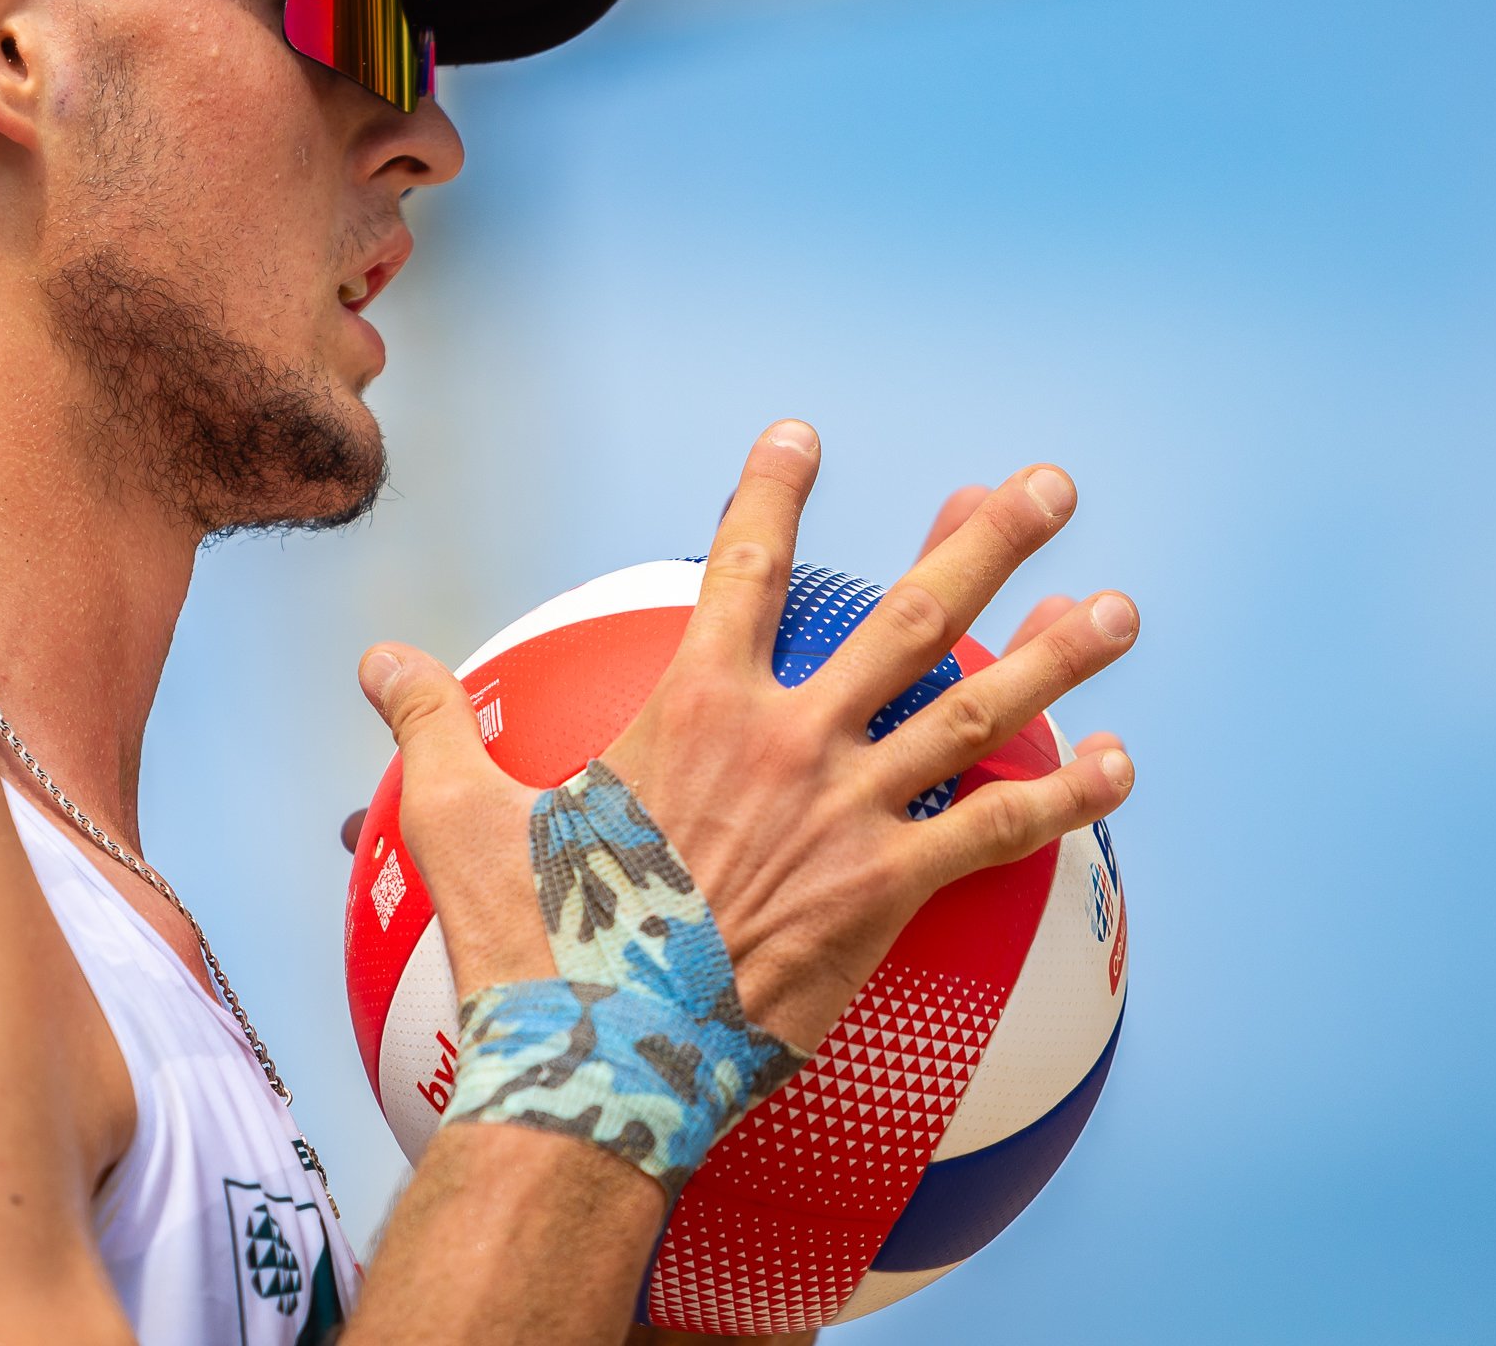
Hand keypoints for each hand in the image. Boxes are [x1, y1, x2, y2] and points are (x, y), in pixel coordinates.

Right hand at [360, 420, 1138, 1052]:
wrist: (594, 1061)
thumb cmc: (524, 941)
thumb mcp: (455, 815)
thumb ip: (431, 721)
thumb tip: (375, 659)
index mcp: (693, 704)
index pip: (742, 564)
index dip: (773, 490)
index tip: (801, 434)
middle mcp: (786, 736)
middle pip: (911, 614)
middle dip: (988, 542)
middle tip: (1048, 487)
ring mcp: (847, 811)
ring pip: (977, 709)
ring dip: (1059, 654)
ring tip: (1120, 607)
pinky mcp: (886, 892)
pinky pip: (995, 833)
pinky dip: (1064, 799)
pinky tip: (1119, 767)